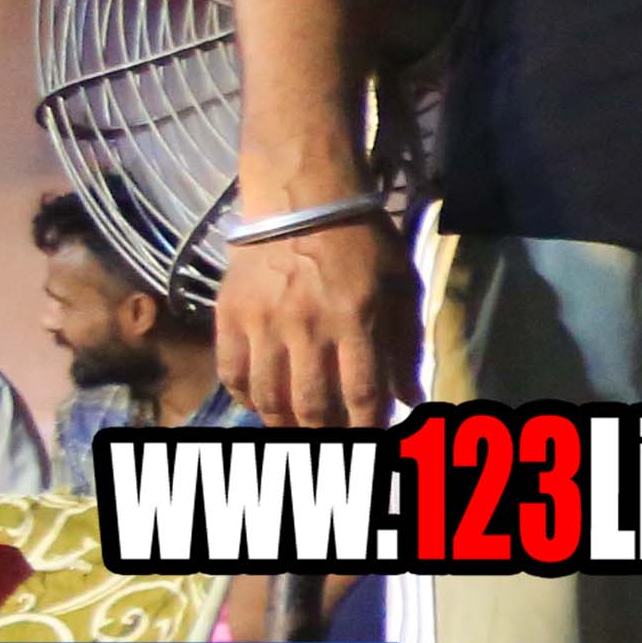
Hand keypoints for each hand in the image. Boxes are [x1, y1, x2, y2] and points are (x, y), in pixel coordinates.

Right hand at [228, 217, 416, 428]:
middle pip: (312, 404)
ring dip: (284, 424)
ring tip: (298, 432)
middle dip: (325, 434)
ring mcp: (263, 323)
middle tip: (333, 444)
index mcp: (356, 319)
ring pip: (269, 396)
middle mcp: (307, 327)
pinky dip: (246, 398)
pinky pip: (232, 373)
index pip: (362, 393)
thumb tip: (411, 399)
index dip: (367, 427)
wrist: (300, 198)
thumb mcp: (400, 286)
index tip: (371, 442)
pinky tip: (262, 406)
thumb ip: (406, 345)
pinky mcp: (229, 316)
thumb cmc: (361, 241)